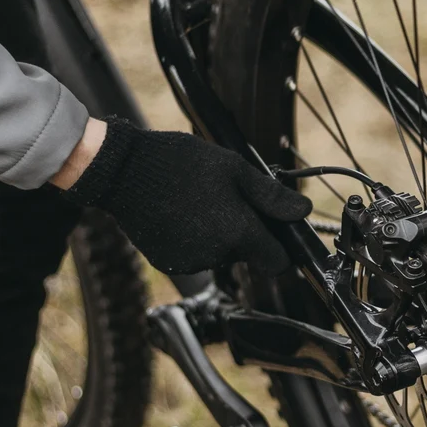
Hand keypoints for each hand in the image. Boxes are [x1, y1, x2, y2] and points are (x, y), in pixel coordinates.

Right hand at [54, 118, 311, 275]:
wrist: (123, 171)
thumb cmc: (179, 163)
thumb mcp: (234, 169)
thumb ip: (271, 196)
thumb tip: (303, 212)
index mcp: (238, 232)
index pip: (277, 261)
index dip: (280, 246)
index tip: (275, 230)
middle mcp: (216, 255)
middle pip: (247, 253)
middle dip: (244, 232)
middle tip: (225, 197)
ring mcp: (190, 262)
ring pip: (220, 254)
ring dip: (216, 235)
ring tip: (197, 201)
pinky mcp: (168, 263)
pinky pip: (193, 255)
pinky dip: (191, 240)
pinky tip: (179, 213)